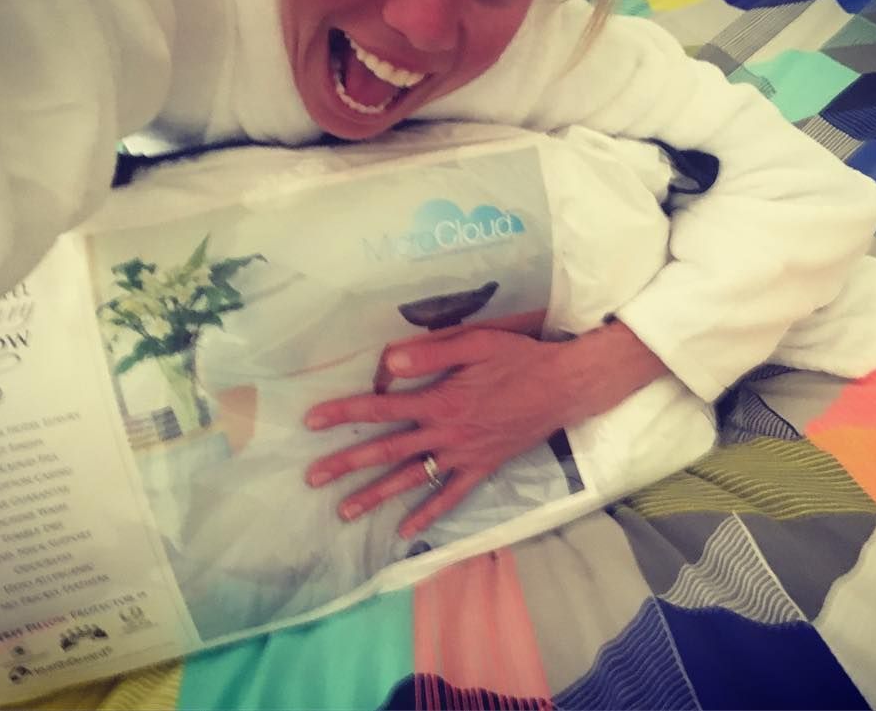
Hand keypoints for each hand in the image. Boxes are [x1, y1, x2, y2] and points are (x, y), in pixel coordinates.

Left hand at [303, 321, 668, 537]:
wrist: (563, 387)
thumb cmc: (519, 359)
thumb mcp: (477, 343)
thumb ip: (431, 353)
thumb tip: (388, 361)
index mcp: (441, 401)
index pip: (381, 408)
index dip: (345, 413)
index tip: (312, 421)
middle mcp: (446, 434)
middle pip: (387, 451)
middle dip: (346, 464)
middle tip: (311, 477)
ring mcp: (463, 456)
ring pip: (412, 479)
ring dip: (376, 495)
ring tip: (343, 511)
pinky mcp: (482, 468)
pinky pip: (450, 497)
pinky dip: (427, 515)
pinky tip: (405, 531)